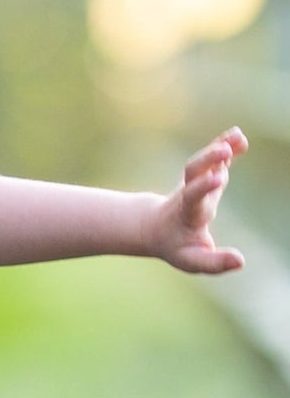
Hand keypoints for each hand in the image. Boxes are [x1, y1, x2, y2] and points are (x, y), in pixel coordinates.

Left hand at [149, 127, 247, 273]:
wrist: (156, 228)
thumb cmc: (177, 247)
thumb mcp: (193, 260)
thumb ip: (215, 262)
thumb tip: (241, 261)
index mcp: (187, 214)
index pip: (194, 198)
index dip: (204, 188)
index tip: (219, 179)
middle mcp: (189, 193)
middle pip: (193, 172)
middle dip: (208, 160)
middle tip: (224, 151)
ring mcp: (195, 182)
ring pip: (202, 161)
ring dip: (219, 147)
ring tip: (238, 138)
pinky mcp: (204, 175)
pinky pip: (214, 158)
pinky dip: (225, 145)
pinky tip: (238, 135)